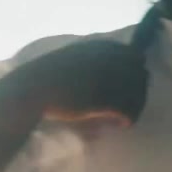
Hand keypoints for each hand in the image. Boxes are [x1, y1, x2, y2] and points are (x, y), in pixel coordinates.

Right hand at [12, 40, 148, 127]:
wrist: (31, 89)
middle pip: (140, 74)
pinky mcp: (103, 98)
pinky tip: (121, 124)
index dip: (136, 72)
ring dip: (136, 106)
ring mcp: (106, 77)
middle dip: (139, 91)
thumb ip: (94, 59)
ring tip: (126, 118)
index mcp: (100, 46)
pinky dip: (128, 118)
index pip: (134, 55)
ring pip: (137, 93)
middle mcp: (107, 59)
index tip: (132, 87)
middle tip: (131, 106)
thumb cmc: (48, 76)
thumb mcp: (73, 57)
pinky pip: (128, 108)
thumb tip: (116, 70)